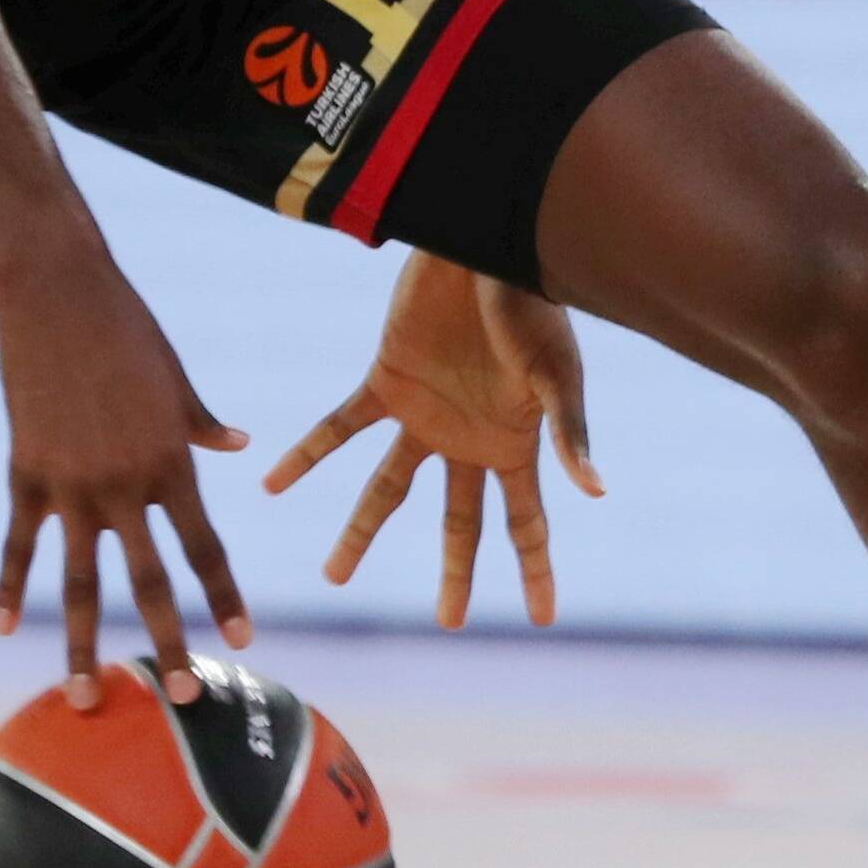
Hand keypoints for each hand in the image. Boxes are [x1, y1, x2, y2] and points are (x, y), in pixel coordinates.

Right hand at [0, 246, 250, 705]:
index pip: (206, 548)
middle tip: (184, 700)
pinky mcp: (24, 472)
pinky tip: (5, 630)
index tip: (243, 641)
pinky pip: (18, 545)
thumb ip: (202, 423)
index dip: (224, 598)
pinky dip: (10, 589)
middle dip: (169, 645)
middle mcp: (125, 485)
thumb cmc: (126, 327)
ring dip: (82, 646)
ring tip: (86, 698)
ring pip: (78, 585)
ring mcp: (70, 485)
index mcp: (171, 463)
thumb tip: (237, 445)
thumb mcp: (175, 378)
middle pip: (150, 583)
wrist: (55, 291)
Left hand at [263, 256, 596, 625]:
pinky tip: (272, 484)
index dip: (535, 571)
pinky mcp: (386, 382)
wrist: (487, 246)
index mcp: (513, 445)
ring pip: (386, 490)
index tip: (543, 618)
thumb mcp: (557, 374)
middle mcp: (467, 441)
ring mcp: (424, 415)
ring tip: (334, 576)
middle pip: (460, 523)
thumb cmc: (534, 307)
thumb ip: (569, 434)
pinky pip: (339, 427)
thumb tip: (595, 492)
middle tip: (448, 621)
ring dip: (360, 531)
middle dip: (455, 573)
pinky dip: (307, 455)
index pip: (527, 523)